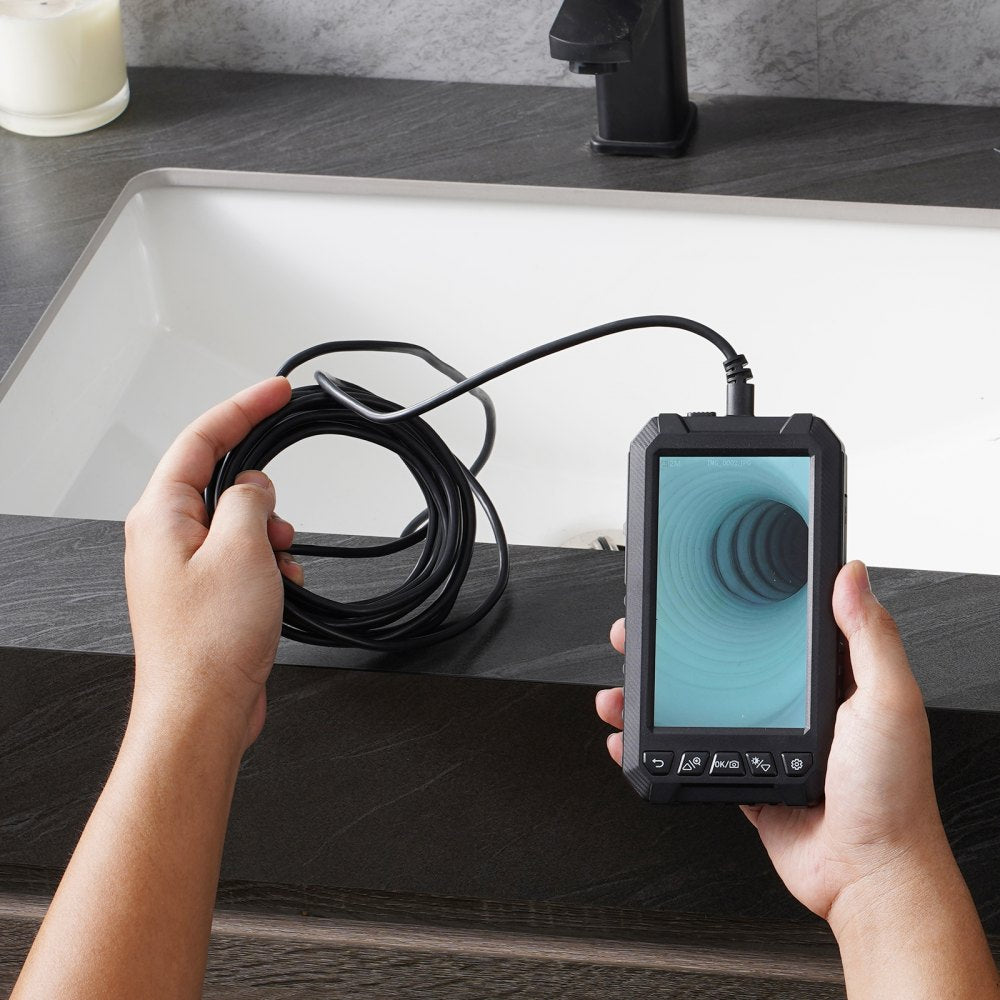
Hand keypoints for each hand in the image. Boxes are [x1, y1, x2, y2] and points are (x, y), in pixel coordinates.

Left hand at [124, 377, 304, 754]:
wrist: (201, 712)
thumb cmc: (207, 643)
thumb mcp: (241, 549)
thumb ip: (250, 499)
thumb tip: (254, 486)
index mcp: (161, 514)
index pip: (201, 438)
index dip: (243, 408)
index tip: (276, 390)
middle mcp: (166, 536)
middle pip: (221, 481)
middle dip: (262, 495)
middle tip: (280, 518)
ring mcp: (183, 566)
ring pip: (238, 523)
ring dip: (269, 537)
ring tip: (277, 565)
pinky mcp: (204, 593)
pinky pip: (242, 557)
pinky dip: (267, 564)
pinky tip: (279, 586)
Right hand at [595, 560, 949, 922]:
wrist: (869, 874)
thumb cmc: (891, 794)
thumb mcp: (889, 701)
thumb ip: (871, 636)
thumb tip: (851, 573)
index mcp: (828, 676)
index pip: (772, 622)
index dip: (732, 599)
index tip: (698, 584)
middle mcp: (792, 702)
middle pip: (721, 657)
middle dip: (674, 642)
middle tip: (643, 630)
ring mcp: (764, 738)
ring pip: (698, 701)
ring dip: (653, 692)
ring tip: (624, 685)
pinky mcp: (744, 772)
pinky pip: (691, 750)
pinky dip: (656, 744)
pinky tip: (631, 735)